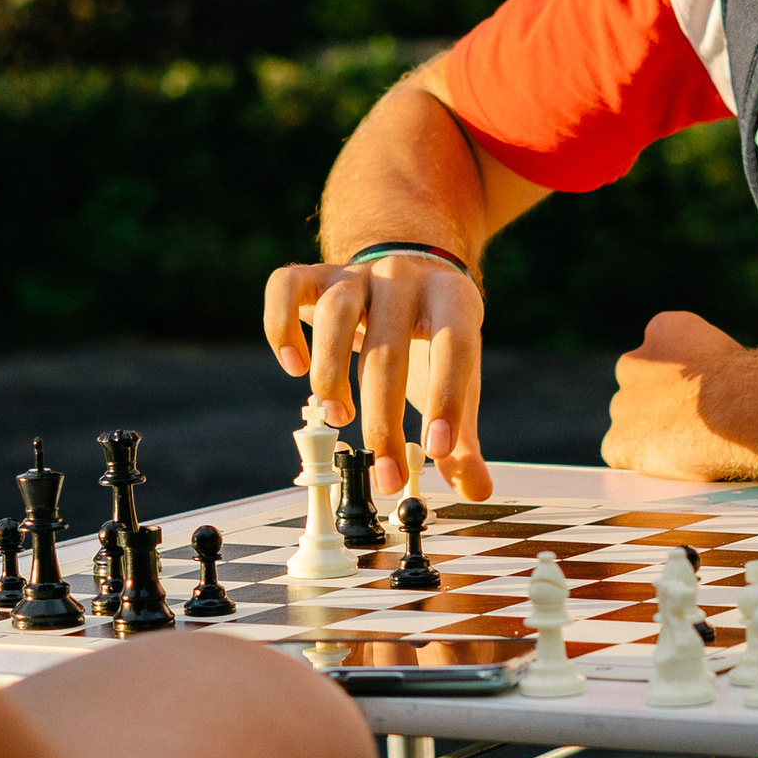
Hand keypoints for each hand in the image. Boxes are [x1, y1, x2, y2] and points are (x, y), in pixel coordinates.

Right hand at [263, 251, 491, 502]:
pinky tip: (294, 365)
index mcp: (452, 299)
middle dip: (383, 419)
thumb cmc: (432, 334)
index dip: (445, 399)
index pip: (453, 345)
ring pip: (335, 314)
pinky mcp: (314, 274)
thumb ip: (464, 434)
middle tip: (384, 472)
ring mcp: (355, 274)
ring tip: (338, 417)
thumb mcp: (459, 376)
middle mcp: (402, 278)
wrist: (405, 270)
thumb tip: (476, 488)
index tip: (436, 451)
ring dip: (330, 374)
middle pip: (388, 348)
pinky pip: (285, 288)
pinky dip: (281, 327)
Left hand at [601, 310, 757, 478]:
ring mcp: (622, 404)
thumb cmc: (745, 382)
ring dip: (651, 432)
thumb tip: (708, 385)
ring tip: (689, 444)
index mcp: (663, 329)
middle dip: (659, 404)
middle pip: (639, 388)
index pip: (663, 352)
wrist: (736, 408)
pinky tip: (672, 459)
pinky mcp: (619, 441)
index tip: (698, 394)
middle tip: (692, 423)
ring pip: (630, 422)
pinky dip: (643, 459)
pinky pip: (621, 452)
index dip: (681, 378)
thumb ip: (705, 361)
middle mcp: (631, 362)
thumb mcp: (728, 350)